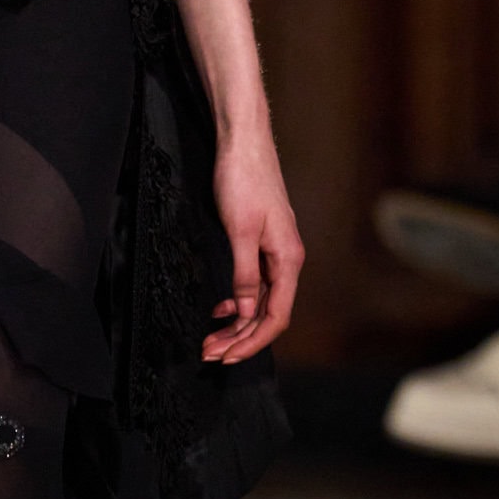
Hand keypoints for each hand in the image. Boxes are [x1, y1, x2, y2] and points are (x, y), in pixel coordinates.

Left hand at [203, 125, 303, 363]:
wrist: (243, 142)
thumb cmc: (244, 179)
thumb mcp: (239, 231)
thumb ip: (243, 274)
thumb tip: (243, 309)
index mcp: (288, 260)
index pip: (276, 316)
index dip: (252, 341)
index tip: (228, 356)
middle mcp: (285, 260)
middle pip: (267, 313)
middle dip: (239, 338)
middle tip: (210, 354)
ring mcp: (273, 252)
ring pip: (258, 301)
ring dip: (236, 323)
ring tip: (211, 339)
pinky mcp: (260, 243)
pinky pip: (252, 283)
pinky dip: (236, 301)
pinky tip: (219, 309)